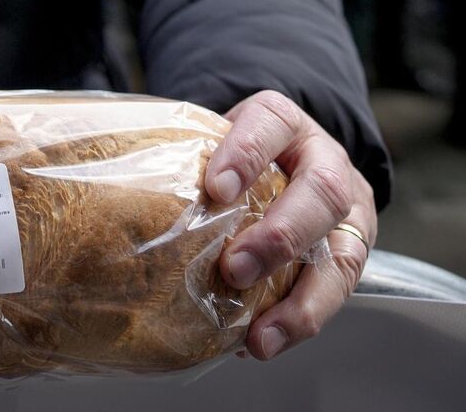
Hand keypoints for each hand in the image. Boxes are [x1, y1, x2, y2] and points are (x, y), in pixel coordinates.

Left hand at [205, 90, 376, 361]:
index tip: (216, 188)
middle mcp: (325, 162)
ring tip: (260, 335)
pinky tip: (263, 341)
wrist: (290, 160)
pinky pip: (338, 292)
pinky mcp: (351, 252)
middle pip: (322, 192)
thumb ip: (183, 156)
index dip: (247, 153)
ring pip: (343, 253)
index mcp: (285, 124)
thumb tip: (114, 184)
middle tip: (235, 269)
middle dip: (280, 236)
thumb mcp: (214, 139)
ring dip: (300, 301)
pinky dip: (300, 320)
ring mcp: (347, 211)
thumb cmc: (236, 156)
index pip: (272, 123)